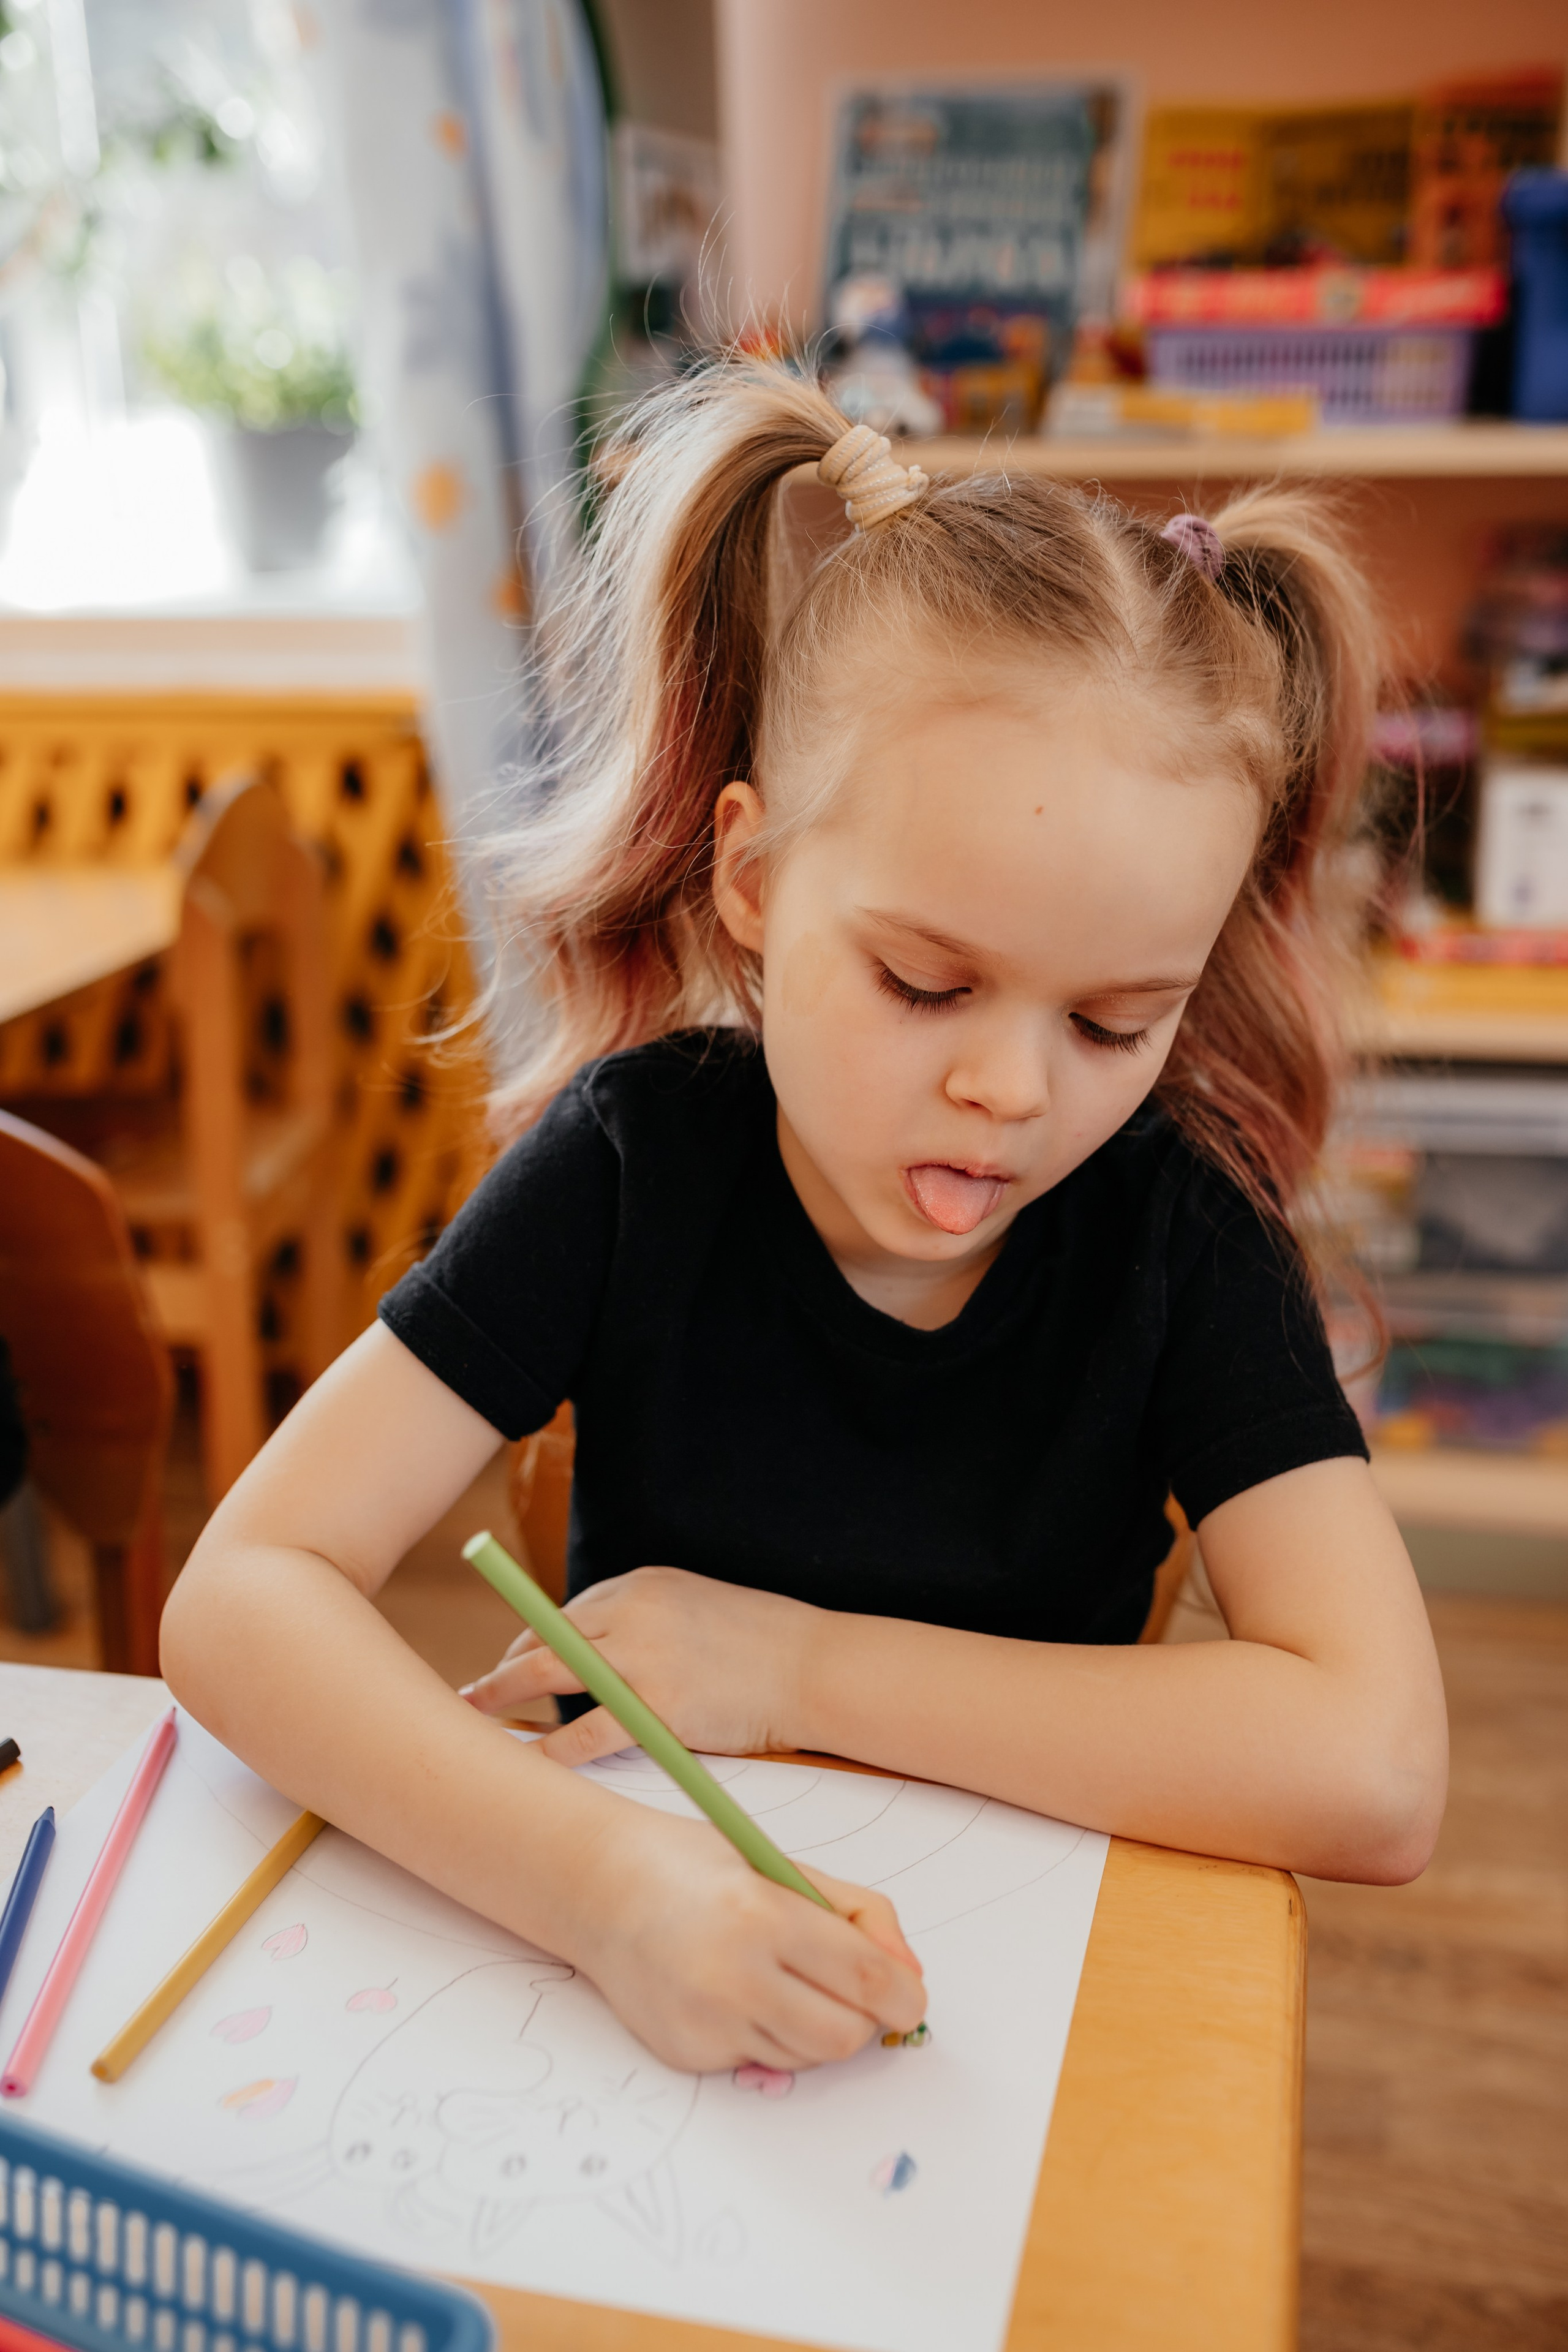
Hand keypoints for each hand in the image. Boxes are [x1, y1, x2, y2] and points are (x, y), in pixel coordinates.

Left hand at [461, 1565, 816, 1763]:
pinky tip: (533, 1761)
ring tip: (479, 1715)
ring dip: (504, 1695)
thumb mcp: (696, 1606)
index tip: (510, 1662)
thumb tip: (602, 1650)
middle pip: (543, 1635)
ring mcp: (642, 1657)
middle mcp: (633, 1610)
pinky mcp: (657, 1706)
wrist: (812, 1666)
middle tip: (476, 1690)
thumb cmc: (762, 1643)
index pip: (567, 1611)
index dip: (531, 1641)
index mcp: (642, 1583)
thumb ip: (648, 1620)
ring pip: (549, 1673)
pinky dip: (553, 1747)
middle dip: (503, 1665)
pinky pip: (586, 1729)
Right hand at [563, 1787, 925, 2072]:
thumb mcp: (783, 1866)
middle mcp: (733, 1977)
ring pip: (807, 2057)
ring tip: (784, 1980)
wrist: (601, 1889)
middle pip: (844, 2036)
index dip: (903, 1996)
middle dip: (862, 2018)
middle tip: (850, 1990)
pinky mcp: (686, 2053)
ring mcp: (705, 2023)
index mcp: (763, 1916)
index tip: (910, 1997)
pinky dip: (767, 2035)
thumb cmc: (699, 1867)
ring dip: (815, 2027)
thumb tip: (909, 1976)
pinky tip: (738, 1993)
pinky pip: (760, 2060)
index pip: (864, 1980)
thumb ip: (858, 1915)